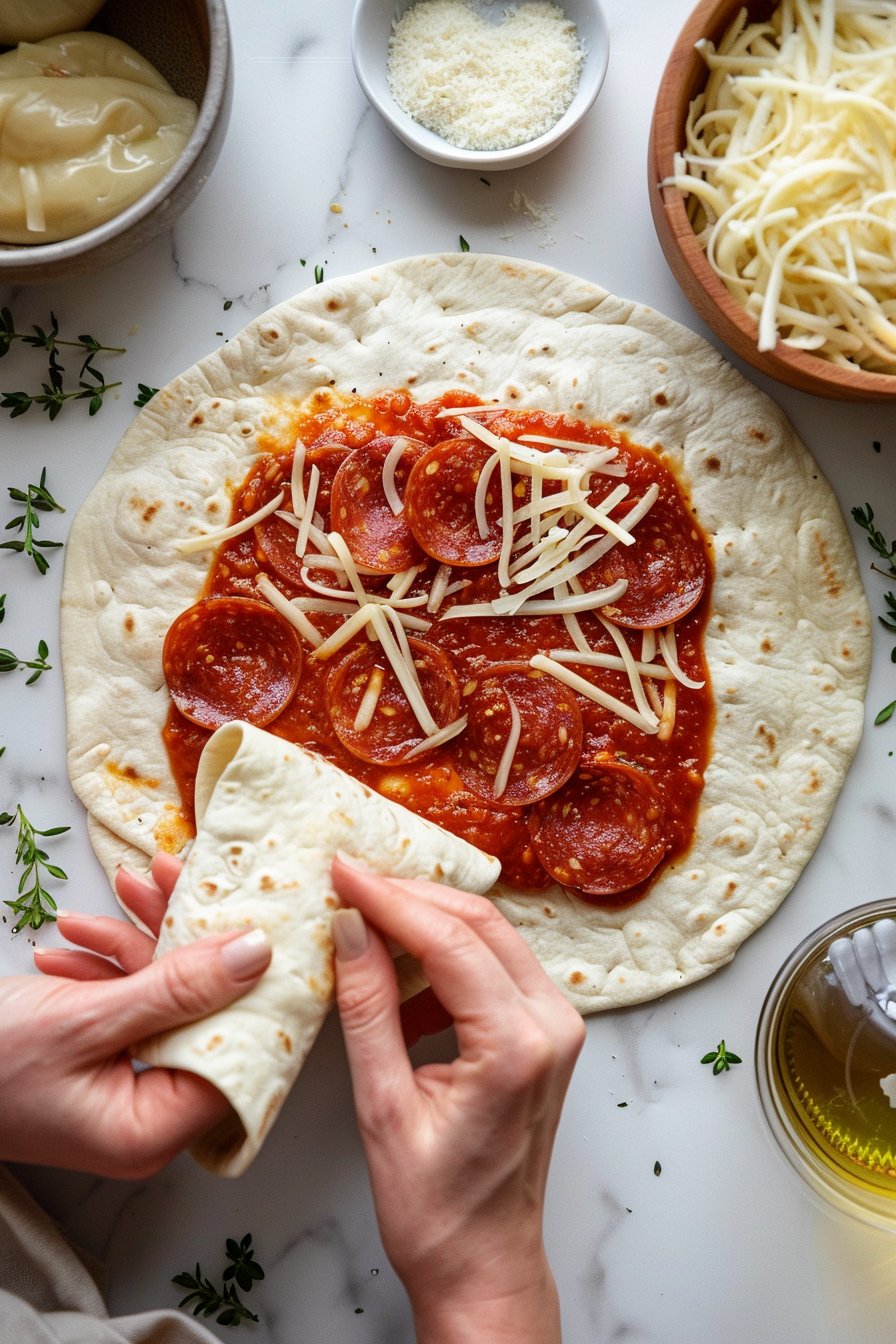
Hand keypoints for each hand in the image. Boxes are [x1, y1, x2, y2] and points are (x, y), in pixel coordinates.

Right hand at [0, 855, 270, 1179]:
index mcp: (154, 1130)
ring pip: (163, 997)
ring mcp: (123, 1086)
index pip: (238, 1054)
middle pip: (202, 1014)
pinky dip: (107, 963)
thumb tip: (256, 956)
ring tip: (126, 883)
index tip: (257, 919)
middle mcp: (147, 1115)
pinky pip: (127, 1003)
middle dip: (185, 940)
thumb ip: (177, 988)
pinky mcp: (101, 1060)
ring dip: (139, 939)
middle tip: (175, 877)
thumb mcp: (86, 1019)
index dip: (252, 986)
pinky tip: (74, 936)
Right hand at [330, 856, 584, 1343]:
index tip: (341, 870)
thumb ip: (368, 1009)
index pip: (450, 939)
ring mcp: (558, 1026)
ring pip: (491, 937)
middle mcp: (552, 1024)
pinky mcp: (546, 1032)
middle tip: (349, 881)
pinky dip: (447, 955)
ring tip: (365, 918)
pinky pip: (496, 966)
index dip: (389, 897)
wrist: (485, 1265)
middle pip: (480, 922)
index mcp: (518, 1046)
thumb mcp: (384, 1109)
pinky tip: (400, 973)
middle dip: (410, 894)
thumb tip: (350, 928)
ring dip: (428, 920)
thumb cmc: (437, 1211)